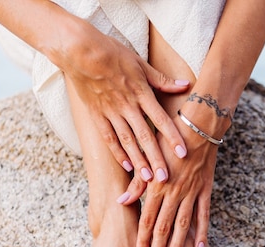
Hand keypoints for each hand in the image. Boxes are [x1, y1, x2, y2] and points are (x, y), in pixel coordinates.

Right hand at [60, 24, 189, 181]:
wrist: (78, 50)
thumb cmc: (112, 53)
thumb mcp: (141, 63)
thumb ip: (163, 79)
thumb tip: (186, 84)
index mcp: (140, 93)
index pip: (161, 119)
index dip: (172, 137)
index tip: (183, 153)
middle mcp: (127, 106)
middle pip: (145, 136)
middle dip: (156, 158)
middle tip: (165, 178)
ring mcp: (110, 112)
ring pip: (127, 141)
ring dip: (138, 161)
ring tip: (148, 178)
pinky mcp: (96, 115)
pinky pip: (108, 138)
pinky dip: (118, 152)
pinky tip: (127, 166)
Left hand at [123, 116, 218, 246]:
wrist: (197, 124)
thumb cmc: (169, 137)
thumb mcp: (148, 157)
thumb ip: (136, 182)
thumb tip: (121, 201)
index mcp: (157, 186)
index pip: (146, 220)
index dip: (142, 241)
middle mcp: (173, 192)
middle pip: (163, 228)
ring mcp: (191, 192)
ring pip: (182, 226)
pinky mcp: (205, 189)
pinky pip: (203, 215)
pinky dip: (202, 232)